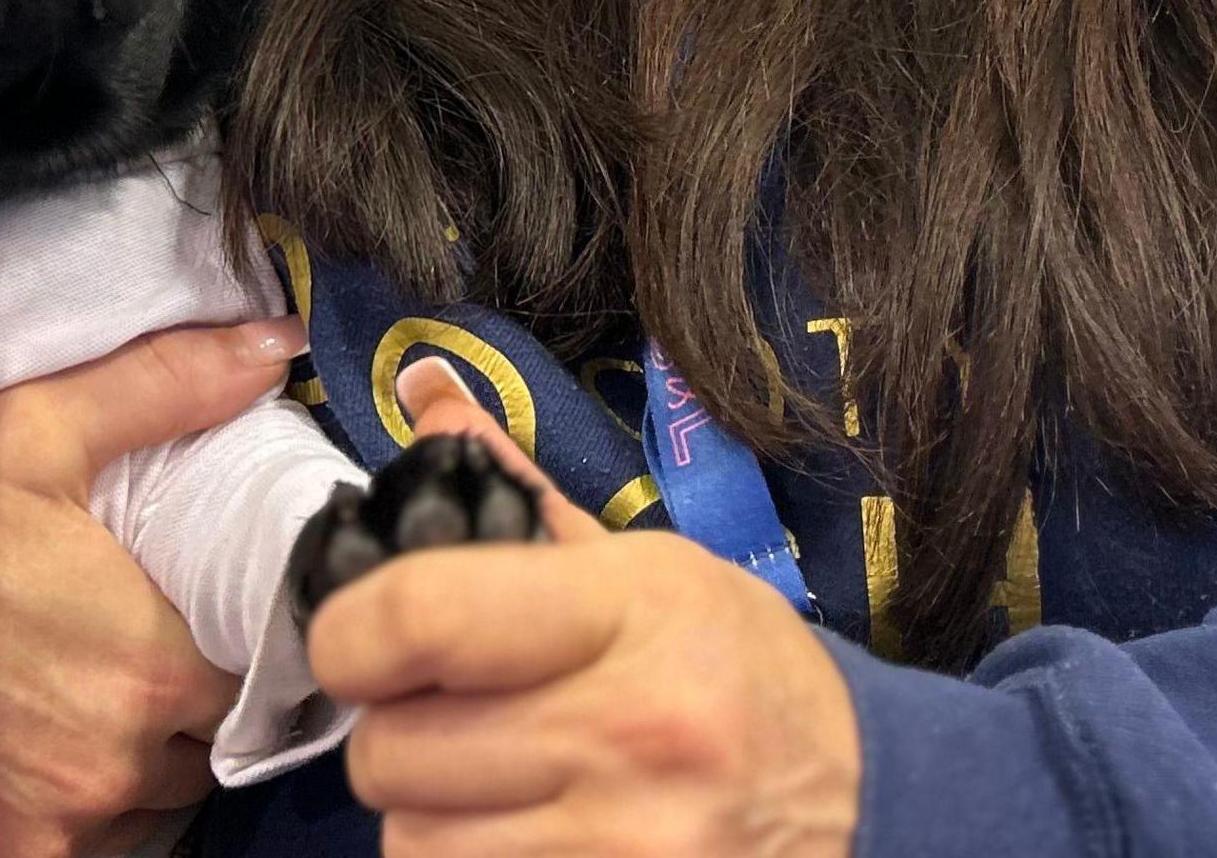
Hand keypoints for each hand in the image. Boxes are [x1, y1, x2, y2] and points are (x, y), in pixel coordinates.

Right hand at [0, 317, 308, 857]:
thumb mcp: (39, 431)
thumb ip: (169, 387)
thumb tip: (274, 344)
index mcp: (152, 665)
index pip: (251, 679)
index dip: (235, 649)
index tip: (199, 618)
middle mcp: (120, 760)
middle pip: (201, 749)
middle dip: (182, 707)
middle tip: (133, 651)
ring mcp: (63, 818)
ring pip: (149, 804)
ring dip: (134, 763)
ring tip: (85, 699)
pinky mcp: (6, 855)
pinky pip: (88, 848)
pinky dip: (78, 814)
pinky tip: (44, 758)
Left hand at [308, 362, 862, 857]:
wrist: (865, 802)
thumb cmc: (745, 675)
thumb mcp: (657, 571)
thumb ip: (526, 508)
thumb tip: (427, 403)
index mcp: (630, 614)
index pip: (418, 616)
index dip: (351, 632)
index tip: (359, 639)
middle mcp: (627, 733)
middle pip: (392, 750)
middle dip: (401, 732)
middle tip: (457, 716)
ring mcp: (624, 846)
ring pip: (413, 841)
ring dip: (432, 815)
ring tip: (499, 783)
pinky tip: (523, 833)